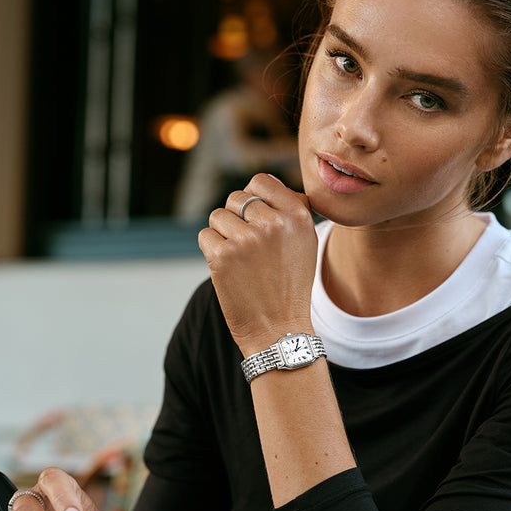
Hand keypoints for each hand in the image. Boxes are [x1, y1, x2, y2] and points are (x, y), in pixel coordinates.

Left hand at [197, 174, 317, 356]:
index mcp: (297, 216)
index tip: (256, 219)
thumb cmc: (290, 286)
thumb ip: (290, 209)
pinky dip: (212, 251)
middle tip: (250, 249)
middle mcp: (273, 224)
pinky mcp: (222, 256)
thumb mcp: (305, 243)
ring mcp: (246, 239)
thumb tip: (268, 181)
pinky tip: (229, 270)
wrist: (278, 329)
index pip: (261, 181)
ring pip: (218, 216)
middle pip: (236, 198)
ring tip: (241, 261)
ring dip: (223, 235)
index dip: (254, 197)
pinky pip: (205, 236)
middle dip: (237, 219)